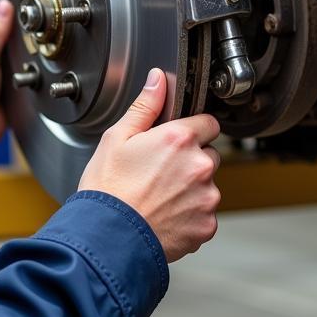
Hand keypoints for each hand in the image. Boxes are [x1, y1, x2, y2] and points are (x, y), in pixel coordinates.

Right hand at [78, 68, 221, 262]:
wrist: (108, 236)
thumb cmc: (108, 188)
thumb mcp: (117, 138)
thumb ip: (145, 106)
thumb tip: (158, 80)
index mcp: (179, 139)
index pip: (209, 123)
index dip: (191, 129)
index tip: (175, 141)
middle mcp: (200, 167)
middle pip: (208, 155)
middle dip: (189, 160)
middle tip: (158, 172)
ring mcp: (206, 198)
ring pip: (206, 186)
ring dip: (190, 189)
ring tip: (157, 196)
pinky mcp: (206, 226)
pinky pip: (203, 214)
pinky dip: (189, 215)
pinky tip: (163, 214)